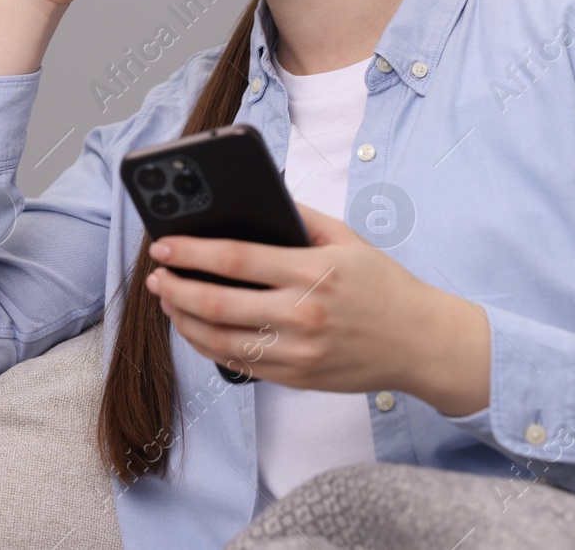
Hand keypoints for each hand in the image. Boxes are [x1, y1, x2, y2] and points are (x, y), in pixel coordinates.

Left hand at [144, 203, 491, 412]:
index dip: (192, 252)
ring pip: (221, 340)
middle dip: (176, 288)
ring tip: (168, 302)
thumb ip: (299, 217)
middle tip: (156, 277)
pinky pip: (239, 364)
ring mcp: (298, 351)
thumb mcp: (347, 239)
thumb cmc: (383, 286)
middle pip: (218, 303)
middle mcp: (302, 314)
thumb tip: (254, 198)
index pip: (236, 259)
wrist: (419, 343)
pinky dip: (209, 346)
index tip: (164, 246)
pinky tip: (196, 329)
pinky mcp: (296, 377)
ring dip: (184, 320)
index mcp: (313, 272)